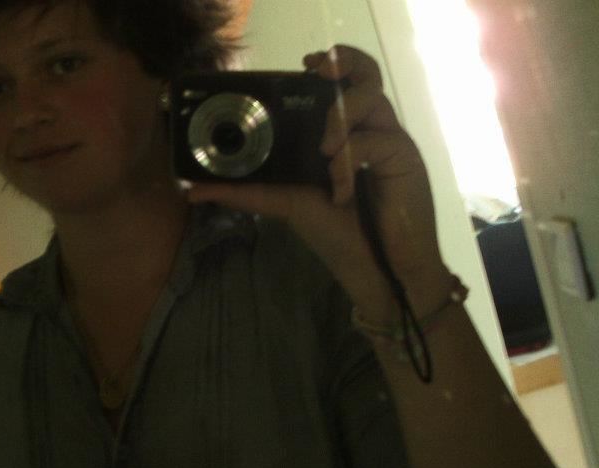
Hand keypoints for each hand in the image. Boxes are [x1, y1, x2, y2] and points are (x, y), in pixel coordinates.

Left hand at [183, 45, 449, 322]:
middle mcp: (366, 130)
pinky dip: (352, 162)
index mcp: (341, 134)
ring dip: (340, 118)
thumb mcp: (286, 206)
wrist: (378, 273)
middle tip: (317, 71)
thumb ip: (246, 192)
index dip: (326, 66)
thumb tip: (192, 189)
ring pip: (371, 98)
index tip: (303, 64)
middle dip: (342, 64)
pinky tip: (341, 191)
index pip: (337, 85)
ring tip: (324, 150)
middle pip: (362, 75)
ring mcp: (389, 141)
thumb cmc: (337, 235)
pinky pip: (378, 140)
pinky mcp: (406, 159)